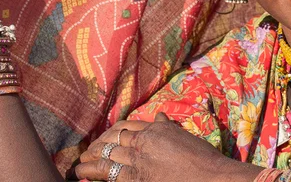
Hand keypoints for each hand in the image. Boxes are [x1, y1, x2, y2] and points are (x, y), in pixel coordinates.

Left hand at [72, 113, 259, 181]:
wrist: (212, 178)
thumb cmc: (203, 161)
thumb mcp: (183, 137)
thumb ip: (167, 127)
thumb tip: (158, 116)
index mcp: (155, 130)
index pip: (125, 127)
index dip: (110, 132)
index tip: (103, 137)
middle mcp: (144, 141)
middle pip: (112, 140)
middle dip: (96, 146)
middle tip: (86, 153)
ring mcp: (138, 160)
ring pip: (105, 155)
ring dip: (89, 160)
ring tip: (78, 166)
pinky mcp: (136, 178)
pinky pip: (107, 173)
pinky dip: (91, 173)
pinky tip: (81, 176)